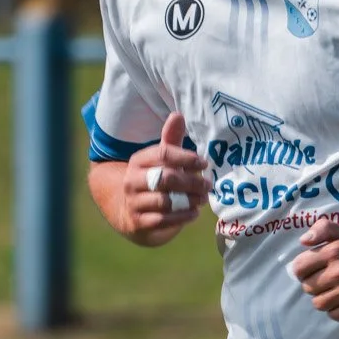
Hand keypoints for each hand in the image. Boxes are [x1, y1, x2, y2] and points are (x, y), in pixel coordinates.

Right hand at [122, 112, 211, 245]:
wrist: (131, 212)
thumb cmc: (154, 180)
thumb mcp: (161, 160)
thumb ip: (171, 141)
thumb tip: (178, 115)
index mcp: (139, 160)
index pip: (163, 154)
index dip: (186, 158)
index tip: (205, 163)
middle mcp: (132, 180)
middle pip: (166, 178)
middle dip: (191, 182)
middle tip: (208, 185)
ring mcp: (134, 202)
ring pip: (166, 201)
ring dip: (189, 200)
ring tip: (203, 199)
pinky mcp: (138, 222)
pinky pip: (163, 220)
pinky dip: (182, 217)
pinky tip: (194, 213)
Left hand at [290, 219, 338, 321]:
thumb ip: (324, 229)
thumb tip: (303, 241)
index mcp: (335, 252)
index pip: (299, 267)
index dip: (303, 270)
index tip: (312, 270)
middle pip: (307, 287)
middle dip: (315, 284)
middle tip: (329, 280)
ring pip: (318, 303)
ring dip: (325, 298)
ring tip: (338, 291)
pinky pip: (332, 314)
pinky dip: (337, 309)